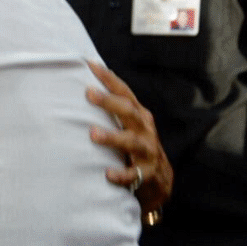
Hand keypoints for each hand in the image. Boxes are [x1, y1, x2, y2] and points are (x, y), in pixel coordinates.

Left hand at [85, 61, 172, 214]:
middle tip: (89, 93)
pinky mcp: (147, 173)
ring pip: (131, 142)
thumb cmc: (137, 145)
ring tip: (93, 134)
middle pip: (129, 112)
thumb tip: (85, 86)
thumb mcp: (130, 125)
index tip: (91, 65)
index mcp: (139, 115)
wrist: (161, 180)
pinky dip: (121, 174)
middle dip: (110, 102)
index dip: (109, 78)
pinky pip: (133, 174)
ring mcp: (147, 151)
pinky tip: (107, 173)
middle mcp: (144, 129)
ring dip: (112, 137)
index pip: (124, 92)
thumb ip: (113, 109)